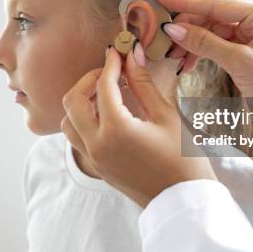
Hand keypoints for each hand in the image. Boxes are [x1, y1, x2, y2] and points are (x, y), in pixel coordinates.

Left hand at [61, 46, 216, 207]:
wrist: (184, 200)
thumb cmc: (184, 158)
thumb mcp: (167, 116)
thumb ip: (144, 84)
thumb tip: (132, 55)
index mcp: (117, 130)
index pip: (103, 86)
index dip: (111, 63)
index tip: (119, 51)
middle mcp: (97, 145)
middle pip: (72, 101)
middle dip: (88, 80)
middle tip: (109, 72)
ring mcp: (94, 158)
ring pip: (68, 121)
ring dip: (81, 102)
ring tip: (106, 93)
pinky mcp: (97, 167)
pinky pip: (76, 138)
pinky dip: (83, 120)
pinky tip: (105, 113)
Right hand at [157, 0, 252, 161]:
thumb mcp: (240, 63)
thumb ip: (206, 44)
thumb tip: (175, 29)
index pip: (217, 4)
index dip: (186, 3)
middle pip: (211, 16)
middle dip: (187, 27)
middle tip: (165, 39)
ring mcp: (248, 36)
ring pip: (209, 31)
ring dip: (190, 42)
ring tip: (174, 56)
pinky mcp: (242, 52)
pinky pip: (213, 45)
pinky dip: (199, 52)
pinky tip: (187, 63)